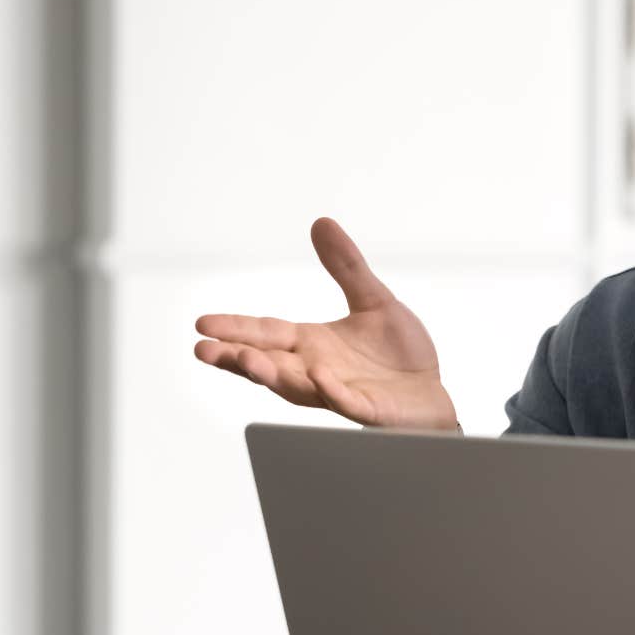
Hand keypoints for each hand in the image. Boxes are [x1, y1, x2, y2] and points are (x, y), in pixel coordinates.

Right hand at [193, 218, 458, 429]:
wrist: (432, 395)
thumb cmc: (399, 355)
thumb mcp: (373, 300)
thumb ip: (346, 266)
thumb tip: (321, 223)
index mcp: (312, 344)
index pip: (267, 333)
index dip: (236, 328)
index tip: (202, 324)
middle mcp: (315, 370)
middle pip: (268, 363)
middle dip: (236, 357)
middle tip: (204, 350)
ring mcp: (339, 392)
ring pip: (296, 386)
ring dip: (271, 374)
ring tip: (247, 360)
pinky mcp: (367, 410)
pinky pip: (345, 401)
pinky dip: (330, 390)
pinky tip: (318, 374)